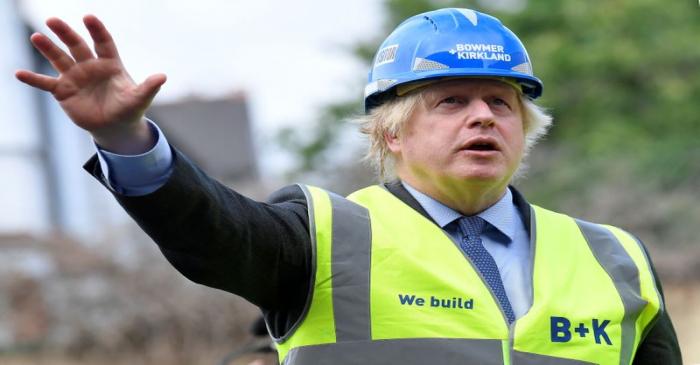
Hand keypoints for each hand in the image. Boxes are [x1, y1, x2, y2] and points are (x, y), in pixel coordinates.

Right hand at [15, 15, 165, 153]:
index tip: (89, 18)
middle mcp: (90, 66)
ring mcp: (75, 76)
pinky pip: (45, 83)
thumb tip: (163, 77)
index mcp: (110, 63)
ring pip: (59, 58)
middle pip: (76, 45)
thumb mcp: (139, 99)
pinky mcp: (63, 91)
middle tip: (53, 20)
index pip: (103, 42)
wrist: (114, 126)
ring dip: (47, 48)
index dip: (97, 30)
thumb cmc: (129, 109)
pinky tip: (18, 73)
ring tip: (36, 36)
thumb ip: (149, 87)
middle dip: (66, 33)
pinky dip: (33, 79)